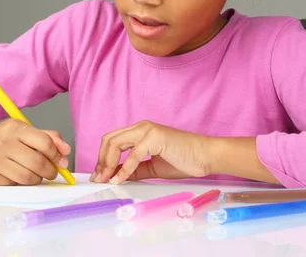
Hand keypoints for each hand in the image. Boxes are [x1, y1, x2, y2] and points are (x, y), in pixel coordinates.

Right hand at [0, 118, 70, 185]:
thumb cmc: (2, 138)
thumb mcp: (23, 130)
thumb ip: (48, 138)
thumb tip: (66, 151)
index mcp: (15, 127)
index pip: (44, 143)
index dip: (56, 155)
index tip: (61, 162)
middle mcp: (2, 142)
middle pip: (37, 163)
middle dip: (50, 171)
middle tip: (52, 173)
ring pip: (26, 178)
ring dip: (36, 179)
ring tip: (35, 175)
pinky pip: (12, 185)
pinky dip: (19, 183)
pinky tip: (15, 175)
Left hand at [90, 121, 210, 184]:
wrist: (206, 156)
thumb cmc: (184, 159)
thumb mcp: (153, 167)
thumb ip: (135, 169)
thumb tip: (115, 176)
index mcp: (140, 131)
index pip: (112, 140)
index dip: (102, 158)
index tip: (99, 175)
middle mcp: (141, 126)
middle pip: (109, 140)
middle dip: (100, 160)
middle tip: (98, 178)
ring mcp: (148, 130)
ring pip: (116, 143)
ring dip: (107, 163)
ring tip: (105, 180)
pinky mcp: (155, 137)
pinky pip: (133, 154)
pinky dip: (123, 169)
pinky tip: (118, 180)